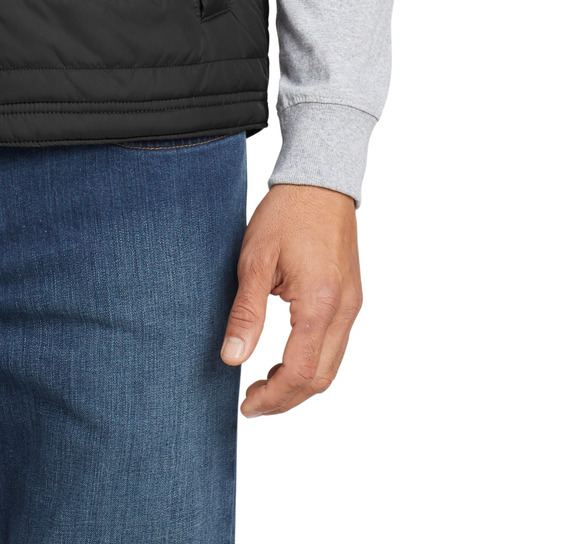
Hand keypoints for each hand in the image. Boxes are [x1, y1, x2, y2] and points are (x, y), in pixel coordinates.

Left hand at [220, 184, 361, 416]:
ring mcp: (352, 305)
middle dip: (286, 398)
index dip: (273, 397)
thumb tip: (232, 358)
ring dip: (300, 383)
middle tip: (252, 401)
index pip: (300, 372)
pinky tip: (286, 358)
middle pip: (321, 378)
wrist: (320, 181)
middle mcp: (344, 310)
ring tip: (264, 383)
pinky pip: (336, 345)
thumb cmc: (286, 214)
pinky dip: (312, 362)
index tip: (247, 405)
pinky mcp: (352, 298)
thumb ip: (246, 313)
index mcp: (320, 303)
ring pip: (332, 366)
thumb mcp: (254, 260)